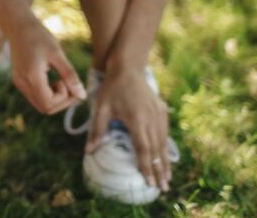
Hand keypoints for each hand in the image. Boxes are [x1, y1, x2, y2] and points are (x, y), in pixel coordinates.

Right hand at [8, 21, 85, 113]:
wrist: (18, 25)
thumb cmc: (39, 36)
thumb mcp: (58, 54)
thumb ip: (70, 76)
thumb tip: (82, 96)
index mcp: (31, 77)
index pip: (49, 104)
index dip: (65, 98)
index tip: (69, 81)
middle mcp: (22, 83)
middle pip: (45, 108)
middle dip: (62, 101)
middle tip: (70, 84)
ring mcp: (19, 83)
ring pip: (40, 104)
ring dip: (55, 98)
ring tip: (61, 80)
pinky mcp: (19, 81)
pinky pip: (36, 96)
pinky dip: (48, 93)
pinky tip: (53, 79)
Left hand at [86, 68, 171, 190]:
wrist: (128, 67)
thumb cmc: (112, 88)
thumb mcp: (101, 108)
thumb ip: (97, 130)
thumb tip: (89, 151)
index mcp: (136, 121)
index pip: (143, 150)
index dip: (147, 167)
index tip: (149, 182)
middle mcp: (151, 120)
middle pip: (157, 150)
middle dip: (160, 170)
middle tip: (163, 188)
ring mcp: (158, 115)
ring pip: (163, 142)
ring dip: (166, 161)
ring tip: (167, 176)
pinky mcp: (161, 110)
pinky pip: (165, 132)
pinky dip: (166, 146)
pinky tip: (166, 154)